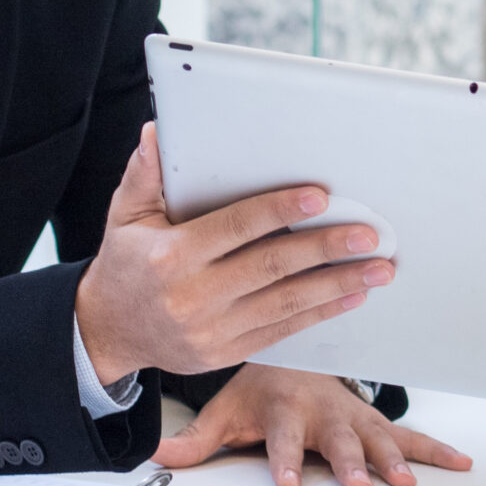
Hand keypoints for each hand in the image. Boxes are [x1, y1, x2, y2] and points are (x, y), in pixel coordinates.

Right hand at [75, 123, 395, 381]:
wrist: (107, 331)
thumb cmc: (126, 262)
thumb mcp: (125, 215)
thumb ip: (145, 175)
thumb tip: (158, 132)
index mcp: (171, 256)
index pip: (236, 227)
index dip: (280, 210)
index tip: (321, 195)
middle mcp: (193, 296)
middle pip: (272, 267)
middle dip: (326, 249)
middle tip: (370, 235)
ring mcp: (211, 330)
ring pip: (286, 303)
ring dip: (337, 285)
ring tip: (378, 269)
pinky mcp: (225, 353)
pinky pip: (282, 330)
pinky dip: (320, 313)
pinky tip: (351, 296)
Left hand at [153, 364, 472, 485]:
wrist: (295, 350)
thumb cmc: (261, 386)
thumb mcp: (225, 409)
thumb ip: (197, 439)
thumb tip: (158, 458)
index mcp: (284, 408)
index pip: (282, 436)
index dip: (286, 458)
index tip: (292, 483)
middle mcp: (322, 411)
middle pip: (337, 440)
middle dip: (349, 463)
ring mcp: (352, 415)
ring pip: (375, 437)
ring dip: (393, 457)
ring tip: (406, 481)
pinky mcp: (374, 419)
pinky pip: (408, 434)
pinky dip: (434, 448)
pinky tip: (459, 463)